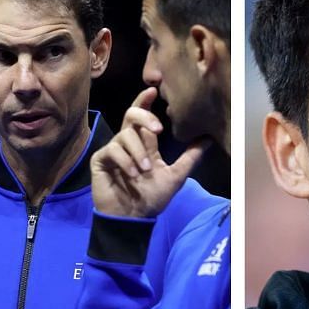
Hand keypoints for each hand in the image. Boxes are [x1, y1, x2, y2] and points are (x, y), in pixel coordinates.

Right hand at [91, 87, 209, 216]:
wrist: (133, 218)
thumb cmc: (152, 198)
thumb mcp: (176, 176)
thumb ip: (190, 157)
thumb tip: (208, 139)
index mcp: (145, 145)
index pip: (143, 117)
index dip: (145, 101)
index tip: (153, 90)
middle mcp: (128, 143)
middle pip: (131, 116)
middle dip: (145, 117)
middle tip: (158, 129)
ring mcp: (113, 151)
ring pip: (125, 135)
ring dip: (139, 152)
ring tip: (145, 171)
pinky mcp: (100, 160)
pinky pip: (113, 150)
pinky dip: (126, 161)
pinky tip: (133, 174)